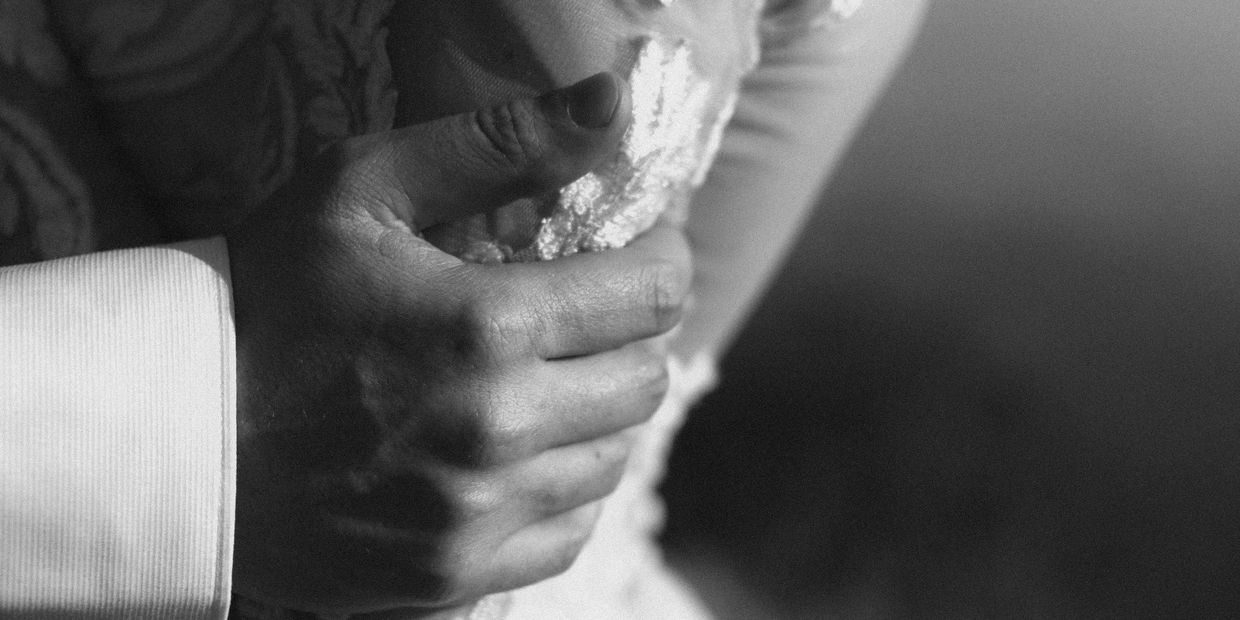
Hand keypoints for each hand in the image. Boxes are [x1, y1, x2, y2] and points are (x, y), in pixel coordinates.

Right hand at [225, 72, 688, 614]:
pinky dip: (566, 489)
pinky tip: (523, 456)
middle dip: (632, 336)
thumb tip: (607, 107)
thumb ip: (497, 145)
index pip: (652, 294)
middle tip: (587, 315)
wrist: (173, 431)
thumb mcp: (363, 189)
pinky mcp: (454, 574)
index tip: (641, 251)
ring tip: (549, 381)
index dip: (661, 260)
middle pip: (646, 380)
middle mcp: (498, 430)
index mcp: (487, 326)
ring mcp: (478, 513)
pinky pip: (570, 532)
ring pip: (615, 457)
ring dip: (600, 411)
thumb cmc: (268, 298)